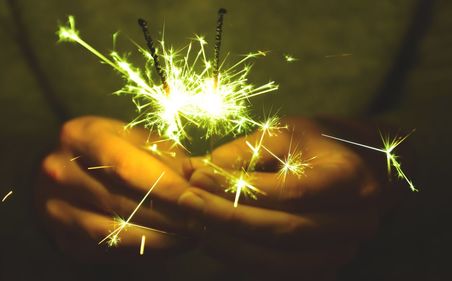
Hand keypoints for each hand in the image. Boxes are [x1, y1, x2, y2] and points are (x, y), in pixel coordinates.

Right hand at [35, 116, 191, 260]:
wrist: (69, 170)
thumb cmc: (115, 150)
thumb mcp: (139, 140)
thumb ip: (168, 158)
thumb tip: (203, 183)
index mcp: (80, 136)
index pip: (126, 167)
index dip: (165, 186)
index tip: (196, 199)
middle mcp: (59, 171)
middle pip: (122, 200)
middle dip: (168, 215)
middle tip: (200, 221)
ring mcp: (56, 207)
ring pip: (115, 230)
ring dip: (160, 237)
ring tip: (191, 236)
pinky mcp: (64, 237)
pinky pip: (109, 248)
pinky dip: (144, 249)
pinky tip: (169, 244)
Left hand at [179, 117, 389, 278]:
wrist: (357, 168)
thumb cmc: (318, 144)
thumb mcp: (285, 133)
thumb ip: (243, 152)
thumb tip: (195, 170)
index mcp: (351, 179)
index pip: (289, 191)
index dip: (239, 187)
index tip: (198, 176)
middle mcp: (355, 222)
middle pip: (284, 230)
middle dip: (227, 217)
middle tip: (187, 201)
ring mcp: (343, 250)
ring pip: (279, 259)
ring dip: (229, 243)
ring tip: (193, 222)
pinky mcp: (324, 267)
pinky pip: (277, 272)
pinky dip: (241, 258)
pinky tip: (213, 239)